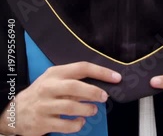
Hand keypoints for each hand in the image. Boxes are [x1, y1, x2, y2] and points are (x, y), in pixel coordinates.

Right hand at [0, 61, 120, 135]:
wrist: (16, 111)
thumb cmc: (41, 93)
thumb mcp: (54, 81)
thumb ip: (73, 80)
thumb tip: (99, 83)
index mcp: (55, 73)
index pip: (81, 68)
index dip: (101, 72)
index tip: (116, 77)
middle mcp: (50, 87)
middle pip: (76, 87)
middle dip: (94, 92)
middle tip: (104, 97)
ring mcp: (45, 105)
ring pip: (71, 107)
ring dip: (87, 109)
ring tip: (93, 110)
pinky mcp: (43, 122)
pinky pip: (65, 125)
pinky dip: (77, 125)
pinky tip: (81, 122)